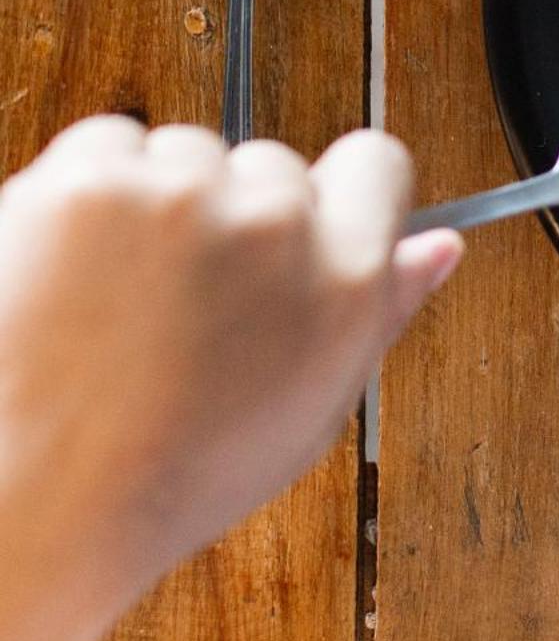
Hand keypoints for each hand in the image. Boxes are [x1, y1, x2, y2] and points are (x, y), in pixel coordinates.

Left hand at [0, 117, 461, 640]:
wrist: (28, 497)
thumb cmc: (162, 476)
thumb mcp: (308, 413)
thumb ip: (379, 312)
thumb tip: (436, 248)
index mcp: (347, 278)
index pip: (377, 163)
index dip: (339, 191)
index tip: (301, 221)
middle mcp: (277, 224)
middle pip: (272, 164)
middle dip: (235, 211)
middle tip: (185, 300)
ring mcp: (184, 194)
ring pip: (185, 152)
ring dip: (156, 199)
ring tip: (117, 295)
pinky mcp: (93, 179)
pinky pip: (106, 143)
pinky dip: (87, 191)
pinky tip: (74, 268)